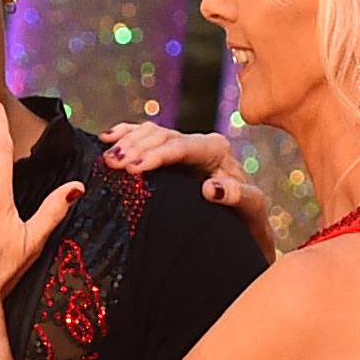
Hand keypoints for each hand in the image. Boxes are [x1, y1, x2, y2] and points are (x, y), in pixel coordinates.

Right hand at [103, 120, 279, 258]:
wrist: (245, 225)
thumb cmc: (249, 220)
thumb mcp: (252, 209)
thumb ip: (238, 196)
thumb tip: (211, 187)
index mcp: (217, 150)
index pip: (182, 146)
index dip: (155, 155)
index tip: (133, 168)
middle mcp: (200, 143)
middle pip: (162, 136)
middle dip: (135, 147)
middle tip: (112, 163)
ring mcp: (184, 147)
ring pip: (151, 133)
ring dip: (126, 142)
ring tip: (107, 158)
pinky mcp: (172, 155)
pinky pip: (145, 138)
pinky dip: (126, 136)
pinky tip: (107, 138)